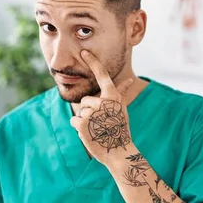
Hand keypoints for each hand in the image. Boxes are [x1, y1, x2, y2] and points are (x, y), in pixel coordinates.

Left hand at [69, 50, 134, 164]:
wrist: (118, 151)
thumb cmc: (120, 130)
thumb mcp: (122, 109)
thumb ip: (122, 93)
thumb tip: (130, 79)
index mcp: (112, 96)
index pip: (102, 75)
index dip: (93, 62)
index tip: (84, 51)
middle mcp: (102, 101)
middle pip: (85, 101)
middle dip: (89, 112)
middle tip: (102, 124)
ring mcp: (92, 112)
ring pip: (79, 112)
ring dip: (84, 122)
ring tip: (97, 130)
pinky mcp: (82, 122)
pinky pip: (73, 121)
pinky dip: (78, 129)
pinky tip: (90, 135)